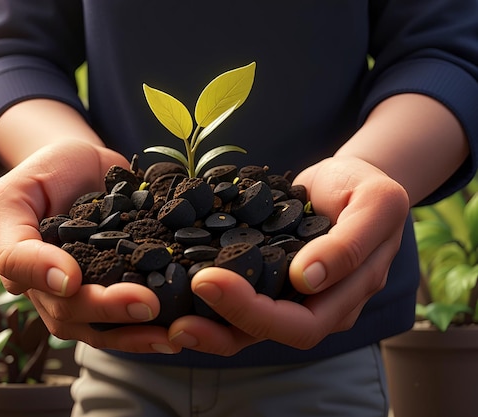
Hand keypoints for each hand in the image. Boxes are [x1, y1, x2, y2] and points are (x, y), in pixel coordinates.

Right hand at [0, 142, 180, 353]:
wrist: (86, 168)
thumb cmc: (51, 170)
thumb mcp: (23, 186)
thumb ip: (21, 224)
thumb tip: (60, 280)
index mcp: (16, 252)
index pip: (18, 267)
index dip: (44, 274)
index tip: (73, 279)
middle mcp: (42, 284)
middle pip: (65, 308)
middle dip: (106, 307)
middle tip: (145, 303)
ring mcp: (77, 294)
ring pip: (94, 327)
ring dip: (130, 334)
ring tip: (166, 335)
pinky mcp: (109, 293)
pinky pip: (121, 322)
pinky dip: (144, 330)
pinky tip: (170, 333)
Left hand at [167, 156, 409, 354]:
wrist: (347, 180)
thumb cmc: (366, 189)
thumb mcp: (376, 205)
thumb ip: (350, 244)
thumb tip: (305, 280)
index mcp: (346, 295)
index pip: (301, 323)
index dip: (254, 312)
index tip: (209, 281)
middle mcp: (316, 305)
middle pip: (268, 333)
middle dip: (222, 325)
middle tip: (177, 318)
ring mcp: (289, 296)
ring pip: (247, 329)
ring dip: (209, 330)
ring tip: (169, 326)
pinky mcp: (266, 281)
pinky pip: (238, 301)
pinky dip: (208, 307)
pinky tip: (176, 300)